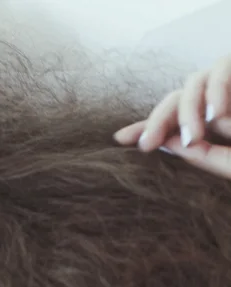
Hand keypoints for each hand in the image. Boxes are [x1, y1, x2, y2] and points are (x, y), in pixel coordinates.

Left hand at [113, 54, 230, 178]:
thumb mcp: (230, 163)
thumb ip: (204, 155)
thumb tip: (169, 144)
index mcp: (207, 124)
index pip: (170, 123)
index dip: (145, 128)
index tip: (119, 139)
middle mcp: (211, 101)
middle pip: (173, 101)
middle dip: (156, 122)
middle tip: (146, 146)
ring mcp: (223, 86)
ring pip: (191, 85)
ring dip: (188, 112)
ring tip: (193, 140)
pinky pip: (219, 70)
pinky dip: (216, 90)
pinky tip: (216, 115)